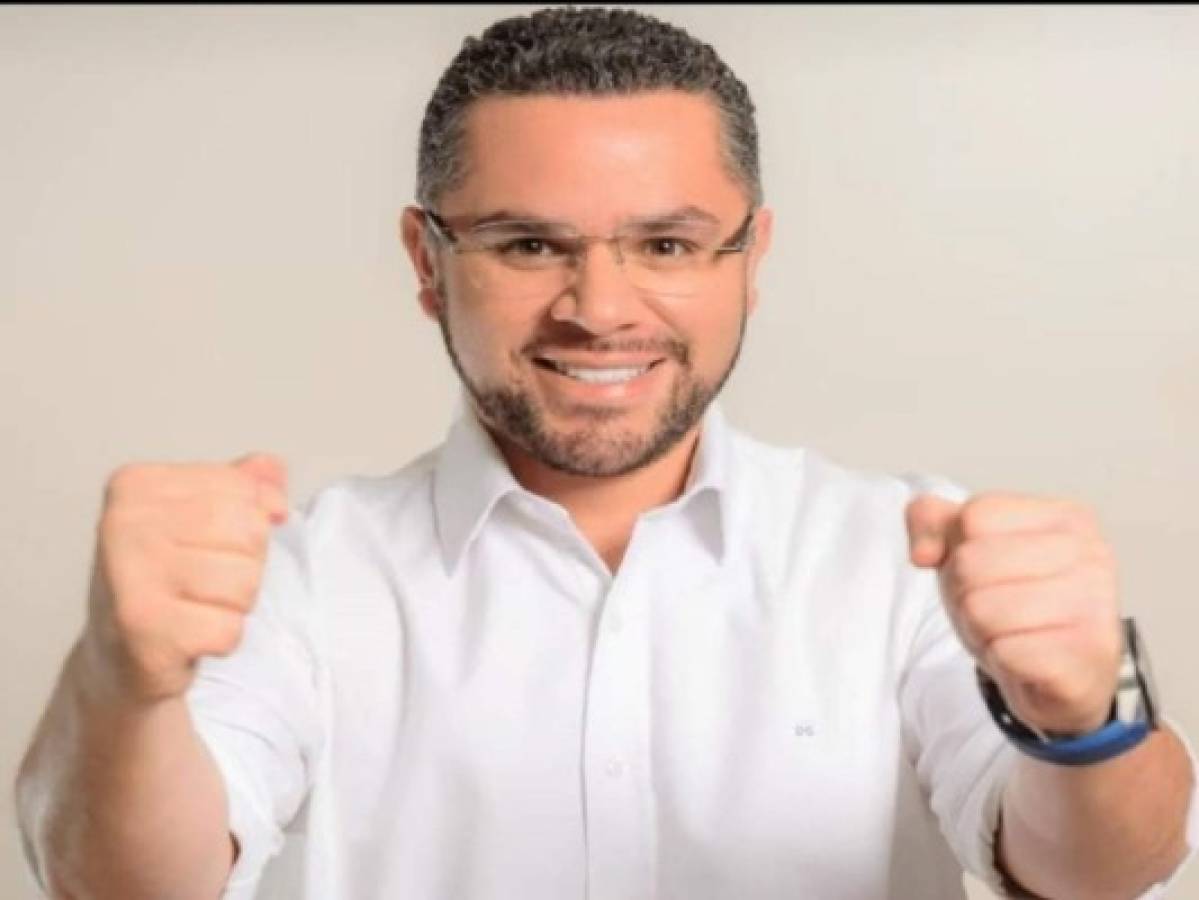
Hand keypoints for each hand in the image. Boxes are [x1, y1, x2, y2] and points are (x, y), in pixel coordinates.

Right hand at [82, 453, 288, 704]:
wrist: (119, 656)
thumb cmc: (164, 581)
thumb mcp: (198, 517)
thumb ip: (242, 486)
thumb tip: (273, 472)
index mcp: (139, 485)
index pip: (244, 488)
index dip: (250, 524)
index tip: (209, 546)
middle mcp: (126, 523)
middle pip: (250, 532)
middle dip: (247, 565)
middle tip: (205, 583)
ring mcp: (130, 575)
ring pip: (245, 581)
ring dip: (235, 605)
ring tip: (197, 609)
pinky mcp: (144, 628)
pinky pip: (228, 628)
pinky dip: (221, 639)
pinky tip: (189, 638)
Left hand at [905, 491, 1123, 735]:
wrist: (1060, 678)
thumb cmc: (1016, 605)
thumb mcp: (966, 550)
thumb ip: (931, 522)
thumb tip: (922, 552)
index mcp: (1066, 517)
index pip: (975, 516)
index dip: (959, 552)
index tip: (988, 575)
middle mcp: (1091, 554)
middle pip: (971, 562)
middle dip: (965, 596)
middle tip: (994, 613)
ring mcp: (1096, 604)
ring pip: (982, 609)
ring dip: (980, 631)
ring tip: (1009, 635)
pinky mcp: (1089, 654)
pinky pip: (1005, 652)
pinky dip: (1000, 660)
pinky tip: (1025, 661)